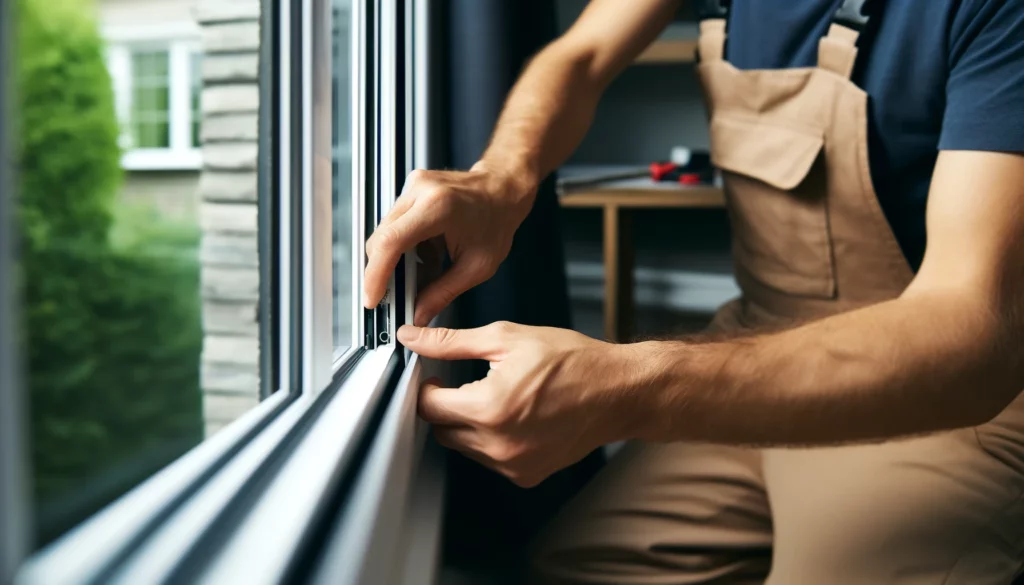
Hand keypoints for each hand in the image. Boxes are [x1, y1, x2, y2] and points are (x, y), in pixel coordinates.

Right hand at [364, 164, 535, 325]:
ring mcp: (413, 187)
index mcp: (438, 207)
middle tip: (397, 297)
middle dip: (385, 273)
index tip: (372, 297)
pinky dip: (405, 246)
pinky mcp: (410, 190)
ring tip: (424, 272)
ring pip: (385, 233)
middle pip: (382, 239)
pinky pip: (395, 224)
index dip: (375, 274)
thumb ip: (443, 293)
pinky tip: (427, 256)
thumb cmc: (497, 221)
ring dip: (397, 260)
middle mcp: (420, 192)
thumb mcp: (477, 267)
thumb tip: (418, 315)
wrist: (503, 190)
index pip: (391, 242)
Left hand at [398, 321, 642, 486]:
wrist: (618, 392)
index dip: (427, 388)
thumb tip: (413, 339)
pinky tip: (514, 417)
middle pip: (442, 430)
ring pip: (464, 447)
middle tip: (467, 384)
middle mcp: (498, 444)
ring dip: (469, 424)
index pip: (428, 407)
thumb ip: (453, 342)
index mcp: (489, 408)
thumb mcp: (508, 339)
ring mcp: (513, 465)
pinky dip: (492, 440)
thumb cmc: (571, 361)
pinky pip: (489, 459)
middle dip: (447, 406)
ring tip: (498, 398)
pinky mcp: (526, 476)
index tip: (438, 376)